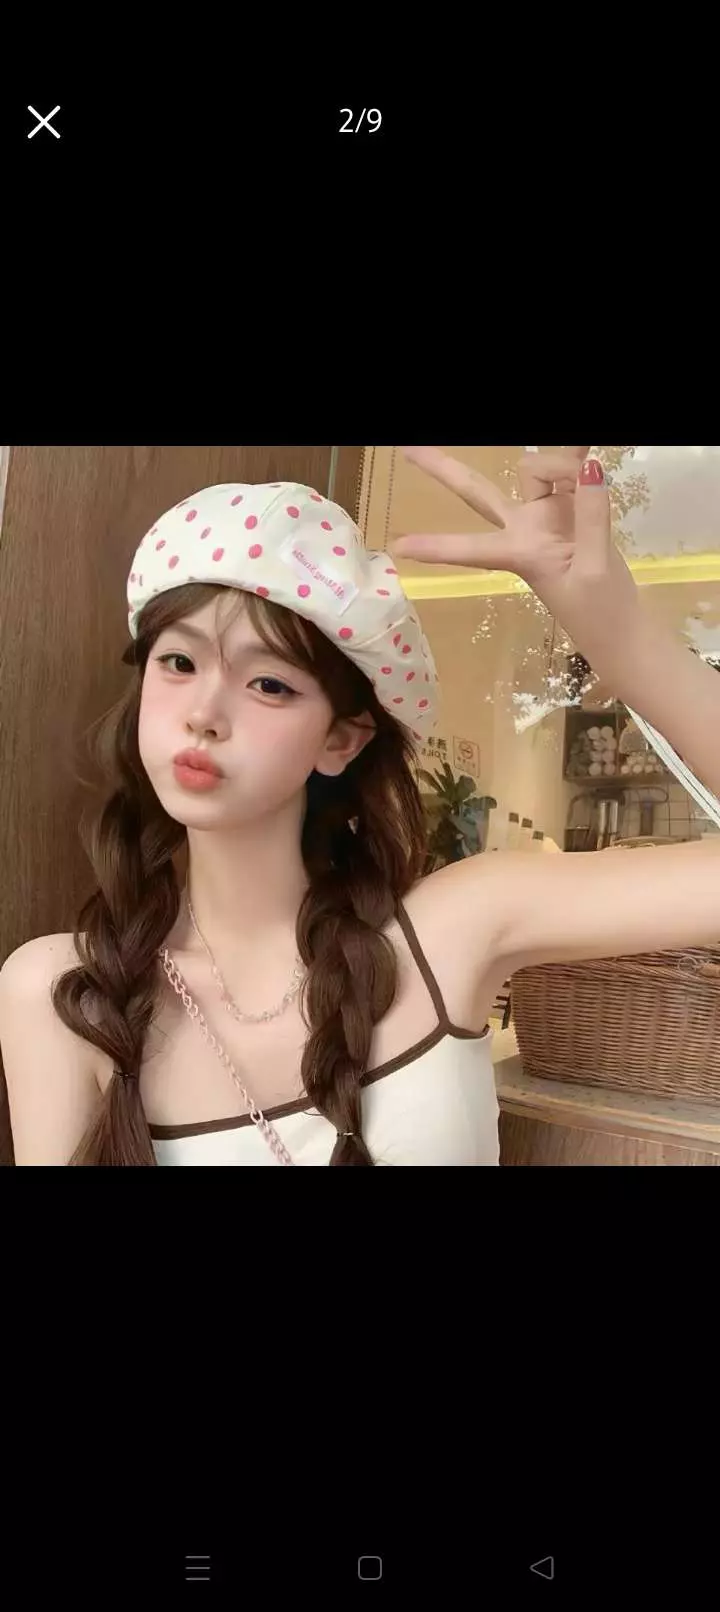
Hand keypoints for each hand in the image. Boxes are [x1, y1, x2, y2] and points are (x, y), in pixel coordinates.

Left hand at [392, 446, 639, 633]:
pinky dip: (576, 458)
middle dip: (445, 471)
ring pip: (534, 471)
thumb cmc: (599, 615)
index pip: (471, 550)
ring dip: (556, 460)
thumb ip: (591, 517)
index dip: (436, 548)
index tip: (398, 547)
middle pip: (478, 494)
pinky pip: (571, 474)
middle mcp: (524, 530)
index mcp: (520, 554)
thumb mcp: (594, 570)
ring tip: (586, 461)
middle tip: (407, 449)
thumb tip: (589, 469)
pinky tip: (586, 448)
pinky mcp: (571, 511)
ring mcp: (546, 517)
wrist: (623, 630)